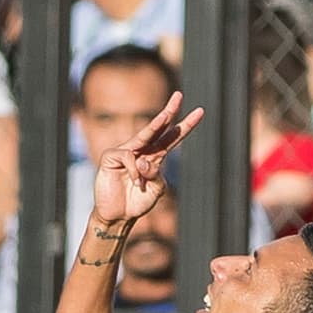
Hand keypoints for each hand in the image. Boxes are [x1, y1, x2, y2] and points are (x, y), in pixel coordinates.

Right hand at [92, 91, 203, 226]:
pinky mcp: (112, 157)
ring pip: (144, 135)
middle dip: (169, 111)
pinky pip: (130, 157)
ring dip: (156, 124)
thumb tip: (143, 161)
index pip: (172, 138)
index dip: (185, 126)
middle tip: (179, 96)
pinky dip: (135, 171)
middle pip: (158, 127)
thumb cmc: (137, 203)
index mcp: (155, 157)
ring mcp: (126, 151)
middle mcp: (142, 150)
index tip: (200, 112)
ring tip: (166, 116)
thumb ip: (156, 175)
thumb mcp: (156, 190)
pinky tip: (135, 182)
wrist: (118, 216)